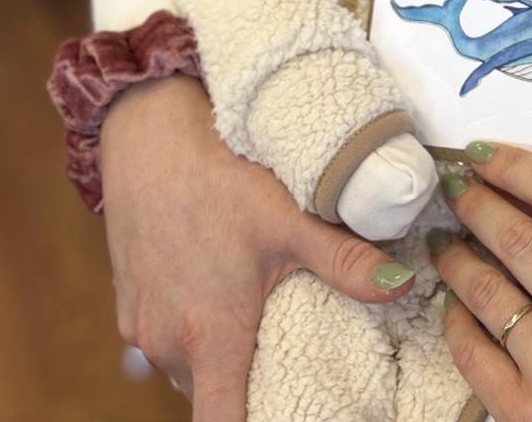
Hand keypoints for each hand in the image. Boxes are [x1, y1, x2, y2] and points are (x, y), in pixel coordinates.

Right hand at [100, 75, 419, 420]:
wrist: (150, 138)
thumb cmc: (221, 178)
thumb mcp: (291, 219)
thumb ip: (344, 260)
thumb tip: (403, 287)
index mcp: (211, 338)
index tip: (284, 410)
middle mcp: (168, 345)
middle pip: (209, 398)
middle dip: (247, 388)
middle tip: (288, 358)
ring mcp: (141, 327)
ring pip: (187, 370)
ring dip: (220, 357)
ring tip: (259, 322)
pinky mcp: (129, 304)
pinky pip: (164, 340)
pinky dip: (193, 330)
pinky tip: (220, 290)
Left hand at [433, 142, 531, 421]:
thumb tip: (516, 187)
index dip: (514, 166)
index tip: (483, 154)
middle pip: (516, 238)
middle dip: (474, 202)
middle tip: (453, 186)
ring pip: (485, 291)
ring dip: (454, 256)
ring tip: (444, 239)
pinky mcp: (526, 411)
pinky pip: (471, 350)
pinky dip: (454, 317)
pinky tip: (452, 298)